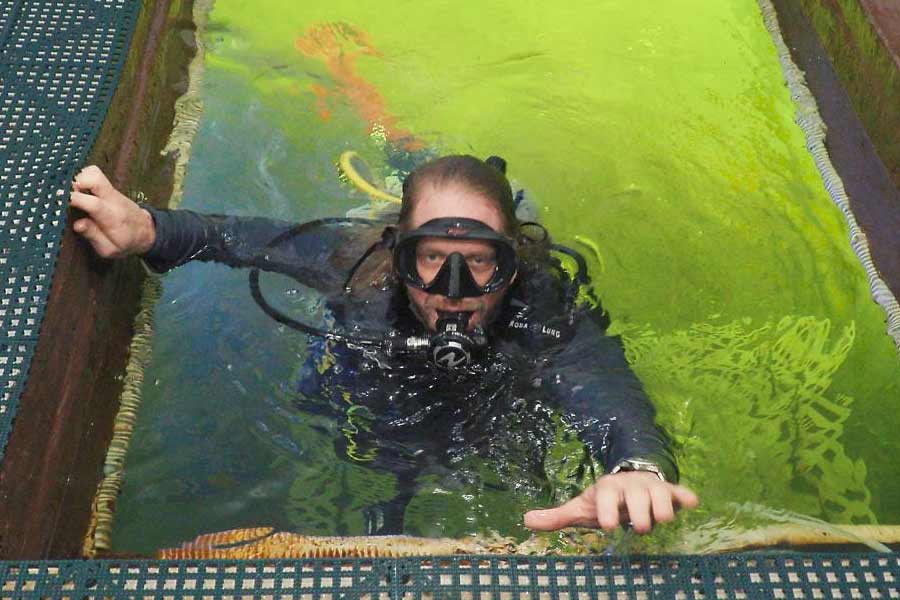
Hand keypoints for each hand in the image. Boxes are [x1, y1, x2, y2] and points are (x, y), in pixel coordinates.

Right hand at [69, 165, 155, 257]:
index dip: (74, 198)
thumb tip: (77, 224)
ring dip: (78, 178)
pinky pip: (94, 174)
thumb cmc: (125, 242)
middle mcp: (112, 200)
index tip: (59, 199)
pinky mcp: (108, 188)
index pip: (93, 203)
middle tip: (65, 194)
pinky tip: (77, 190)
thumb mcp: (110, 249)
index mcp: (112, 217)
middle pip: (95, 178)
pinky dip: (82, 177)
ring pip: (93, 172)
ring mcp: (111, 191)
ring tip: (71, 192)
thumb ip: (93, 236)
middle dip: (75, 182)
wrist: (145, 232)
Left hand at [524, 471, 698, 533]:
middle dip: (639, 513)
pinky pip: (680, 491)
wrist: (629, 481)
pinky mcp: (669, 491)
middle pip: (637, 497)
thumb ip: (557, 516)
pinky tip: (691, 502)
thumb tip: (526, 520)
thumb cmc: (604, 501)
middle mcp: (630, 486)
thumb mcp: (581, 508)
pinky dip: (685, 496)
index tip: (607, 525)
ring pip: (661, 495)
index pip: (606, 497)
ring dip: (663, 508)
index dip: (607, 510)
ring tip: (661, 520)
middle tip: (639, 528)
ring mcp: (651, 487)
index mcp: (607, 489)